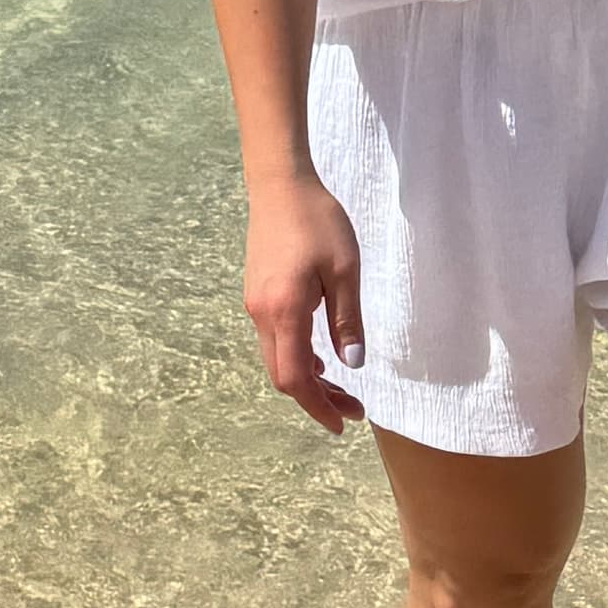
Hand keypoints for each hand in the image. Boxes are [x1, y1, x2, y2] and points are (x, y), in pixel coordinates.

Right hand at [241, 170, 368, 430]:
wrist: (280, 185)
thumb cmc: (318, 221)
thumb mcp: (345, 270)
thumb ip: (346, 320)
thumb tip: (352, 365)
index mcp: (284, 311)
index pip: (296, 378)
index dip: (318, 406)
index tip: (344, 423)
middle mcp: (262, 314)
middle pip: (283, 376)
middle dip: (316, 398)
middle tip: (353, 407)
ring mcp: (255, 305)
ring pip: (277, 359)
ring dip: (307, 379)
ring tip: (342, 386)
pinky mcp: (256, 294)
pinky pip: (274, 340)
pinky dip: (297, 357)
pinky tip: (320, 356)